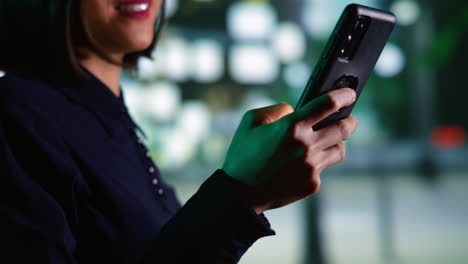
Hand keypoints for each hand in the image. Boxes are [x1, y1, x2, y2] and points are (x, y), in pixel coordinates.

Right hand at [222, 88, 357, 213]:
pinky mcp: (313, 184)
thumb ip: (276, 110)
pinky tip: (303, 163)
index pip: (328, 104)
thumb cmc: (243, 155)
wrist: (240, 193)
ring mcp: (311, 167)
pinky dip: (317, 162)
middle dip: (350, 121)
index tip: (349, 94)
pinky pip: (323, 168)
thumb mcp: (250, 121)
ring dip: (337, 142)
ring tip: (328, 140)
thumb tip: (295, 110)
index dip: (343, 96)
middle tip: (350, 119)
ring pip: (340, 150)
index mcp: (291, 127)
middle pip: (343, 128)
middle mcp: (306, 146)